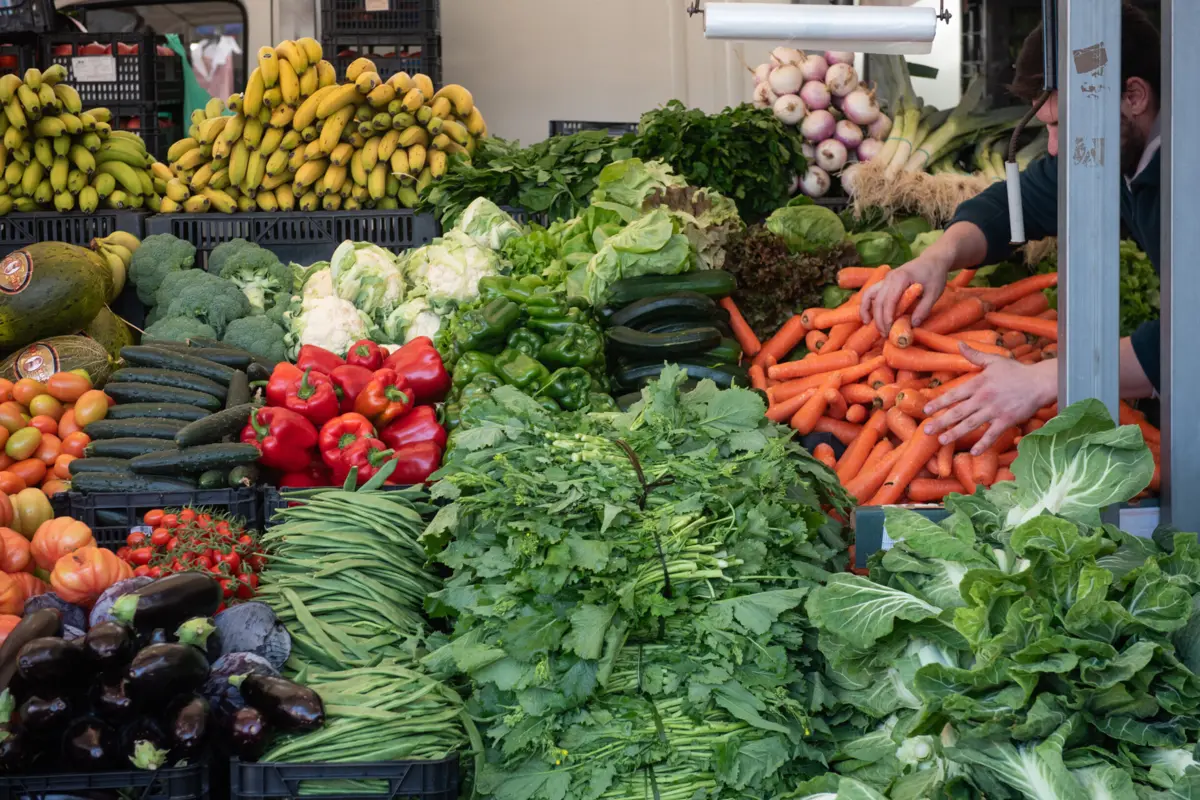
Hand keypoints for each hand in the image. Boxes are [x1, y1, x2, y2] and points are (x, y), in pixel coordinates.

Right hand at [860, 252, 949, 333]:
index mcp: (901, 278)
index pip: (889, 300)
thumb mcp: (935, 293)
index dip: (887, 316)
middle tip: (884, 334)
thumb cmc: (935, 275)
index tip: (889, 329)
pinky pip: (871, 293)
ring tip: (868, 324)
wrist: (933, 260)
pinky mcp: (885, 282)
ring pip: (869, 295)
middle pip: (878, 300)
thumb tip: (913, 325)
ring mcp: (885, 279)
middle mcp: (889, 277)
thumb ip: (924, 309)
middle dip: (879, 319)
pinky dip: (867, 304)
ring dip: (867, 311)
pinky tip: (867, 316)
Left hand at [922, 345, 1057, 454]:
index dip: (939, 403)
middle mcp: (983, 398)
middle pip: (958, 412)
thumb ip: (974, 355)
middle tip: (927, 431)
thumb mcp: (994, 360)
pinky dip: (983, 443)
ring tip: (942, 441)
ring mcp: (994, 410)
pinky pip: (992, 434)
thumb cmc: (1016, 371)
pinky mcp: (1007, 420)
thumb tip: (959, 344)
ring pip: (971, 424)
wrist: (1039, 382)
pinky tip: (973, 452)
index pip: (953, 394)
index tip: (926, 411)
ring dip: (955, 433)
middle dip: (941, 422)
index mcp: (978, 383)